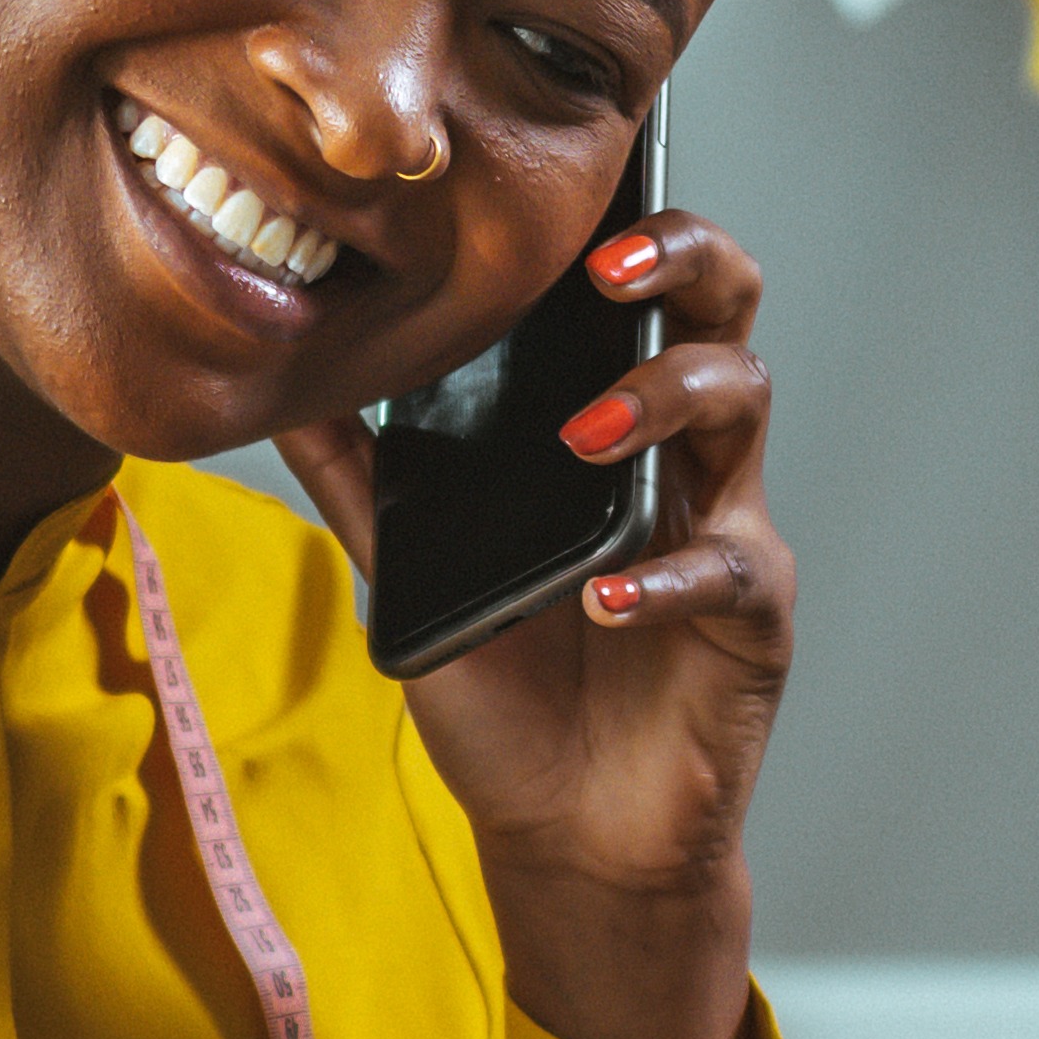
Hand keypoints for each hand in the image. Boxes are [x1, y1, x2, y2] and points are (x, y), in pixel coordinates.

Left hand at [276, 210, 788, 1038]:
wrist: (567, 831)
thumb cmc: (512, 693)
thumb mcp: (412, 570)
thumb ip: (363, 478)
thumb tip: (286, 380)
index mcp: (609, 422)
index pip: (638, 288)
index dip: (619, 227)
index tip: (554, 207)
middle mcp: (680, 457)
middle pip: (726, 308)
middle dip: (682, 263)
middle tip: (608, 269)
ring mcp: (723, 529)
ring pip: (742, 406)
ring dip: (663, 398)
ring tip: (584, 433)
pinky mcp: (752, 619)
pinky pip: (730, 572)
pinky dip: (664, 579)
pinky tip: (601, 601)